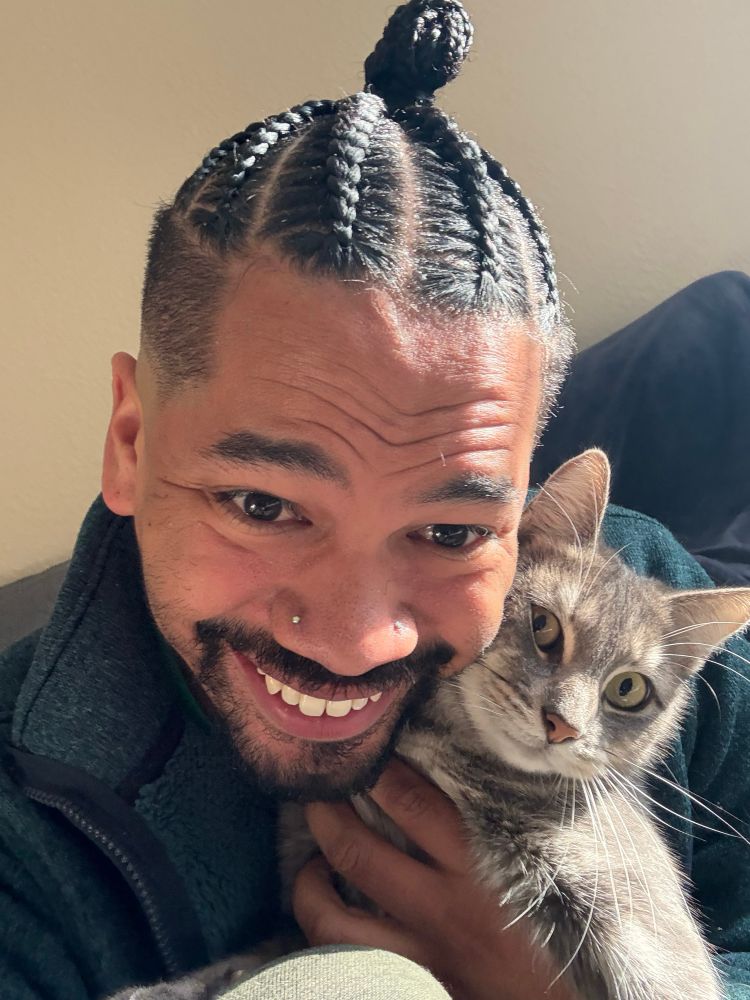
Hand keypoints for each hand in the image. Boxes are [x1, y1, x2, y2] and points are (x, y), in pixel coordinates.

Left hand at [292, 758, 574, 999]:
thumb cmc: (580, 925)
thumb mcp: (575, 862)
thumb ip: (542, 812)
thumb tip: (530, 757)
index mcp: (480, 866)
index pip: (410, 802)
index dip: (379, 768)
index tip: (368, 742)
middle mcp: (440, 907)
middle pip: (357, 848)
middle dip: (327, 808)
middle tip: (318, 781)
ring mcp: (419, 950)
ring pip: (332, 915)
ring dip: (308, 874)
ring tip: (313, 847)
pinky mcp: (412, 980)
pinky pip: (347, 954)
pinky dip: (326, 925)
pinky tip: (328, 901)